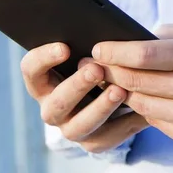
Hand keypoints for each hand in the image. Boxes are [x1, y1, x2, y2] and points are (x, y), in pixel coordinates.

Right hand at [20, 42, 148, 152]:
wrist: (119, 90)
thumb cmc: (100, 61)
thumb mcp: (92, 51)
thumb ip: (90, 44)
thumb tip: (100, 30)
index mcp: (43, 81)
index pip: (30, 70)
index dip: (43, 58)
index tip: (65, 47)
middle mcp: (52, 107)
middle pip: (55, 103)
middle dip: (76, 86)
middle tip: (96, 69)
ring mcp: (71, 128)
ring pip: (78, 126)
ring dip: (99, 108)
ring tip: (120, 90)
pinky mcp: (94, 142)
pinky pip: (107, 138)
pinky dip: (125, 124)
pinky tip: (141, 110)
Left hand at [90, 24, 172, 148]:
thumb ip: (171, 33)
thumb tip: (135, 38)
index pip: (143, 55)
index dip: (114, 51)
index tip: (98, 48)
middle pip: (135, 81)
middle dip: (109, 71)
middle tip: (93, 64)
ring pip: (140, 104)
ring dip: (125, 92)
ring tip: (116, 80)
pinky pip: (155, 122)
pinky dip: (146, 109)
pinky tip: (144, 98)